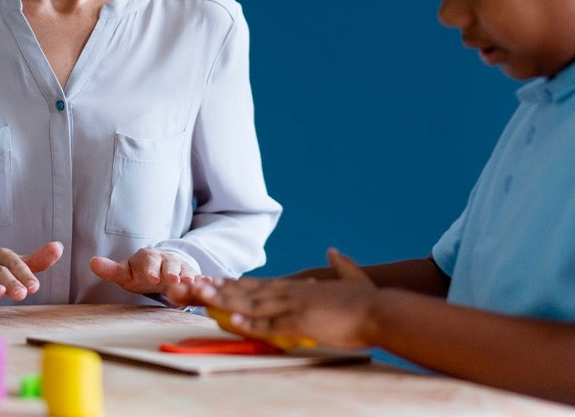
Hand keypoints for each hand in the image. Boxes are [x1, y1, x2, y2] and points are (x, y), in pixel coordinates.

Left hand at [89, 247, 208, 295]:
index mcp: (148, 257)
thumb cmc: (141, 273)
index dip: (151, 268)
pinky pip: (198, 277)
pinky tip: (207, 283)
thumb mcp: (125, 273)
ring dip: (188, 276)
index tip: (151, 277)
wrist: (161, 269)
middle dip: (172, 271)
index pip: (149, 260)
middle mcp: (165, 259)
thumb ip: (110, 270)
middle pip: (170, 263)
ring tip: (191, 283)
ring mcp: (180, 266)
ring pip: (185, 270)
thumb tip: (92, 262)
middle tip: (173, 280)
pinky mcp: (191, 274)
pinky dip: (203, 280)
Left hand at [170, 248, 379, 348]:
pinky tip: (233, 319)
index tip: (213, 281)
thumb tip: (333, 250)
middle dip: (220, 290)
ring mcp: (295, 306)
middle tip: (194, 286)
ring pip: (252, 304)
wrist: (380, 310)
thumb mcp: (351, 278)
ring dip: (225, 301)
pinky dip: (250, 322)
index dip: (234, 283)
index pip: (259, 284)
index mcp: (299, 287)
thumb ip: (340, 264)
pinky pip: (270, 324)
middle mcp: (291, 293)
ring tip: (202, 297)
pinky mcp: (301, 321)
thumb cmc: (367, 300)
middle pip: (248, 291)